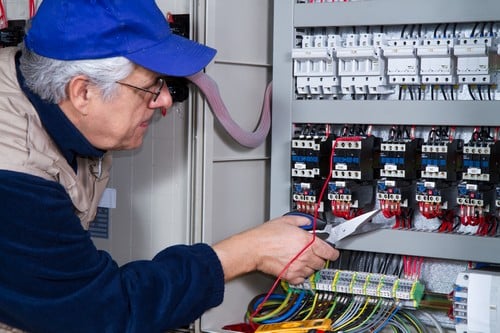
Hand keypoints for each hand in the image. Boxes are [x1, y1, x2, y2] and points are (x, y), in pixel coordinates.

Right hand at [212, 215, 338, 283]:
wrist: (254, 248)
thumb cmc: (266, 235)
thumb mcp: (286, 220)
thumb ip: (302, 221)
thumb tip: (308, 222)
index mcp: (308, 242)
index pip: (329, 252)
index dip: (332, 253)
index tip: (332, 253)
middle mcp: (306, 256)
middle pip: (322, 262)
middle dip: (319, 258)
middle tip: (313, 253)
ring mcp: (299, 267)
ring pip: (313, 271)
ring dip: (310, 266)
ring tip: (301, 259)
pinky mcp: (290, 276)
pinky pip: (302, 279)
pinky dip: (301, 275)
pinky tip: (295, 267)